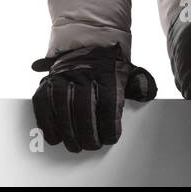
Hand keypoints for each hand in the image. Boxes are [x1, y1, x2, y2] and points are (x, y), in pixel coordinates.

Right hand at [31, 42, 157, 151]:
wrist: (88, 45)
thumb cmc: (110, 67)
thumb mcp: (130, 72)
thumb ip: (140, 84)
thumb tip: (146, 92)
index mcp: (108, 72)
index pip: (109, 102)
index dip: (109, 124)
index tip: (110, 138)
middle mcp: (84, 73)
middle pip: (84, 107)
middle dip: (87, 132)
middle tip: (91, 146)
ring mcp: (63, 77)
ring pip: (62, 108)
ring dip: (68, 132)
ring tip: (75, 146)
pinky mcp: (47, 83)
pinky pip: (43, 105)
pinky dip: (48, 124)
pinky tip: (55, 137)